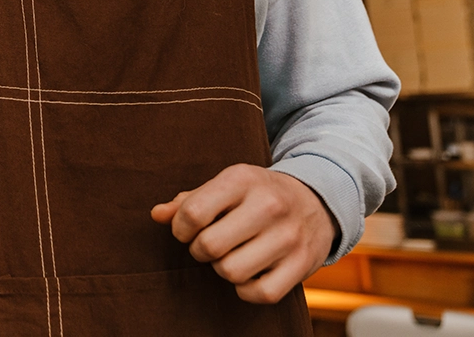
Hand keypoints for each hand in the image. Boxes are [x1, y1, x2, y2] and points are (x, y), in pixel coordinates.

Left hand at [150, 164, 338, 303]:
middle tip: (207, 244)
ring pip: (231, 272)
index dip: (180, 228)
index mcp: (242, 179)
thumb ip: (189, 200)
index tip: (186, 230)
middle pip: (210, 246)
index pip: (193, 212)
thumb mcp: (225, 185)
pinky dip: (247, 289)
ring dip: (222, 268)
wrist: (316, 200)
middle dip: (199, 250)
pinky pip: (260, 293)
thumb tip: (157, 215)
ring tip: (230, 254)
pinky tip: (249, 272)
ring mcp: (288, 236)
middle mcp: (268, 205)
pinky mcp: (303, 264)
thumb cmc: (256, 194)